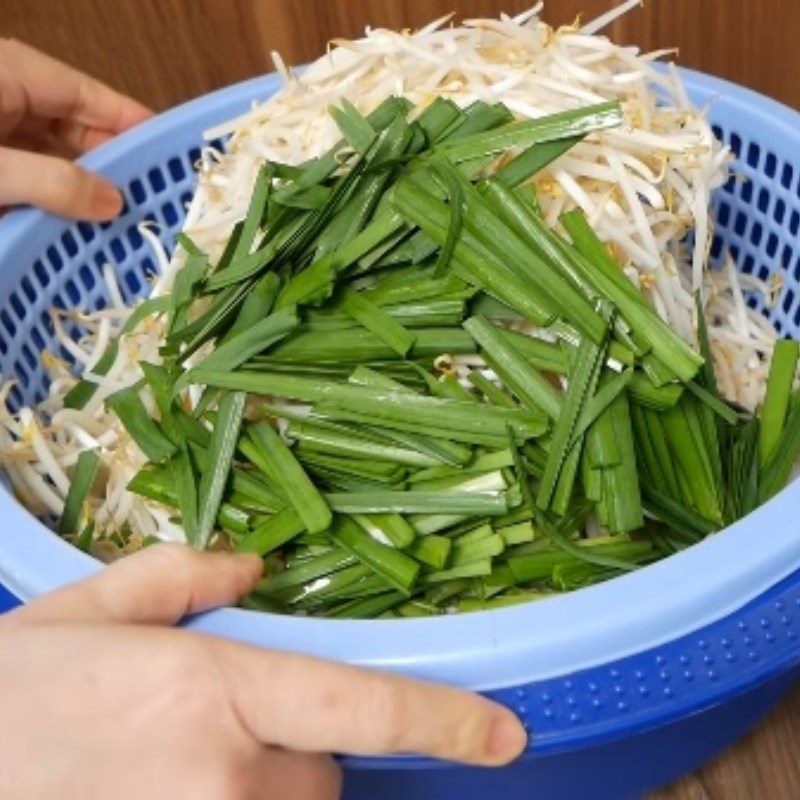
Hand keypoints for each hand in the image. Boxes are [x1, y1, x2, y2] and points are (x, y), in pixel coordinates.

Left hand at [0, 39, 151, 219]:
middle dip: (109, 162)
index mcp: (12, 73)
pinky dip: (50, 198)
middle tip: (148, 197)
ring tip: (118, 218)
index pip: (90, 95)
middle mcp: (6, 95)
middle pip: (74, 126)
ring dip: (80, 186)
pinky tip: (74, 224)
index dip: (132, 123)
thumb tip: (114, 203)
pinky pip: (28, 174)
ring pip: (51, 154)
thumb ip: (53, 183)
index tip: (172, 153)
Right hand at [0, 545, 526, 799]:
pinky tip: (170, 788)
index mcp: (209, 689)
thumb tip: (252, 567)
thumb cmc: (10, 694)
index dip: (441, 721)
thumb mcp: (87, 612)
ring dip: (260, 793)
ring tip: (175, 771)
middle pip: (322, 770)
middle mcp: (223, 777)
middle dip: (293, 749)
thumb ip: (179, 576)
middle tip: (214, 731)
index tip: (504, 734)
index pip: (357, 707)